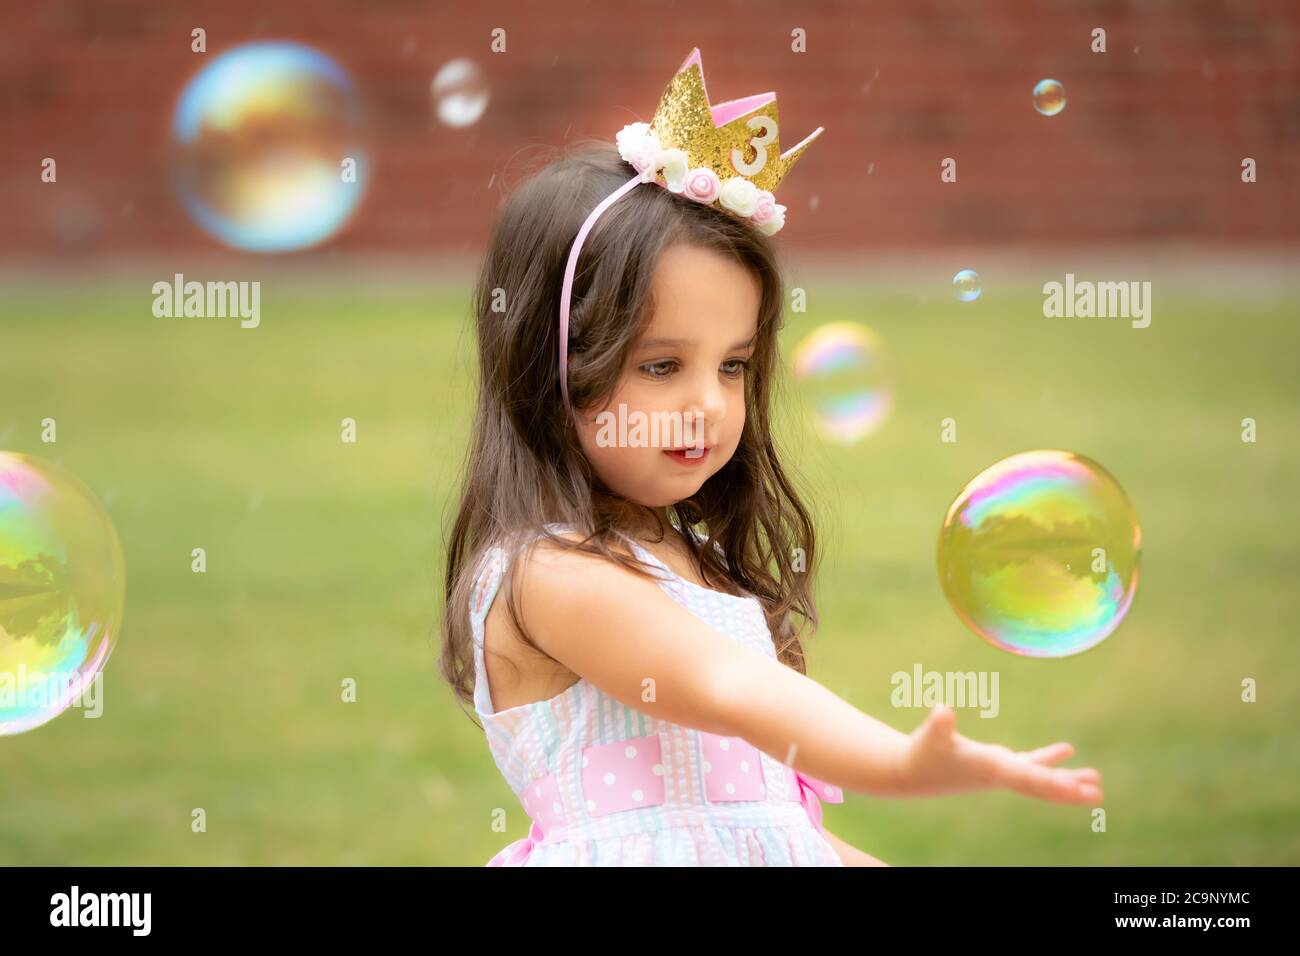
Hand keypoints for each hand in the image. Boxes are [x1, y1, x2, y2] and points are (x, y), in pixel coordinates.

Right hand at [897, 705, 1103, 804]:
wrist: (909, 773)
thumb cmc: (921, 753)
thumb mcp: (930, 737)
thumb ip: (938, 725)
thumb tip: (943, 710)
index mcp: (991, 769)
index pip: (1028, 778)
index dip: (1054, 782)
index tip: (1079, 790)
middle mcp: (1001, 774)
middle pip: (1041, 785)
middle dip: (1069, 788)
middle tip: (1097, 793)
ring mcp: (1001, 771)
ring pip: (1041, 777)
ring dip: (1067, 777)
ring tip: (1095, 778)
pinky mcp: (996, 765)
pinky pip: (1030, 764)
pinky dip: (1048, 760)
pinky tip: (1067, 750)